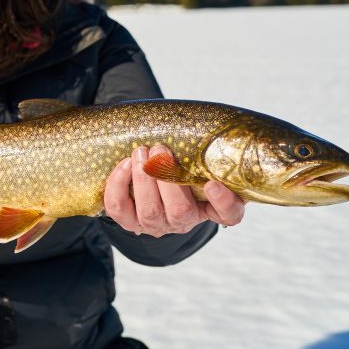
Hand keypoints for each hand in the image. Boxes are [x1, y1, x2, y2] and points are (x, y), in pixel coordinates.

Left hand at [103, 144, 244, 236]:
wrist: (146, 180)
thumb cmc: (176, 166)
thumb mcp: (193, 161)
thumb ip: (201, 151)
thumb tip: (200, 123)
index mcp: (208, 207)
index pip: (229, 215)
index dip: (223, 203)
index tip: (212, 184)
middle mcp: (183, 221)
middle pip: (180, 211)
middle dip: (167, 179)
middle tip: (160, 149)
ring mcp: (155, 224)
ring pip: (149, 211)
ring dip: (143, 178)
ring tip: (141, 151)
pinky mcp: (129, 221)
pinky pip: (119, 208)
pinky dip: (119, 184)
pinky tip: (126, 163)